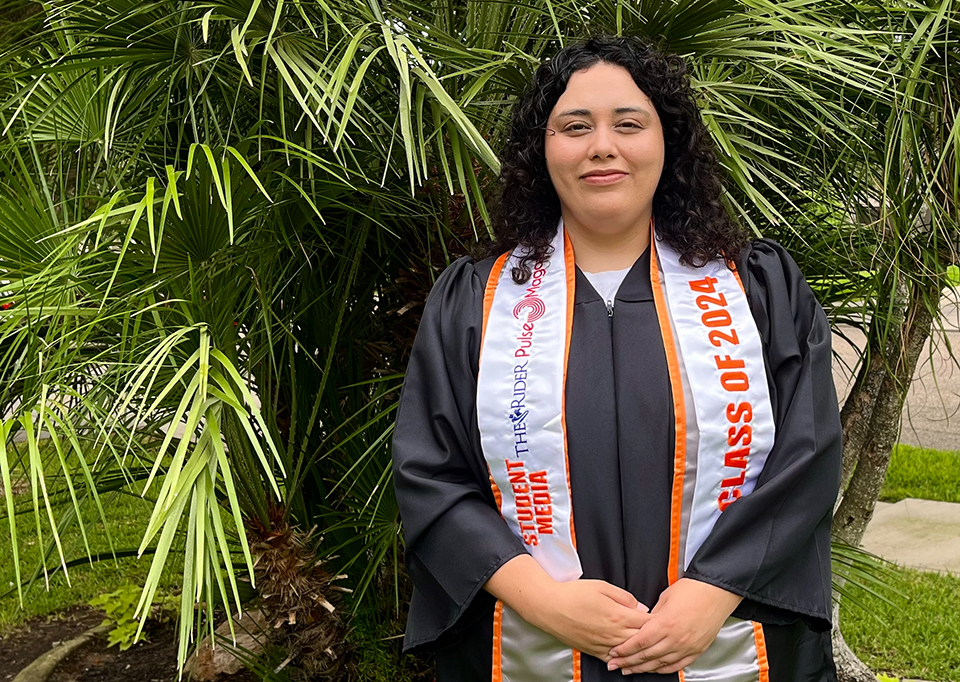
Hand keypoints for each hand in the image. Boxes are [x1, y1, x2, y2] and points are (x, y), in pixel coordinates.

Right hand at [535, 579, 651, 660]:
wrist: (549, 607)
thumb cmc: (573, 594)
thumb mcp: (602, 586)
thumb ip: (625, 597)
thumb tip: (641, 608)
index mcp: (618, 615)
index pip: (647, 622)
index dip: (658, 621)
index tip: (665, 619)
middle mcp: (613, 633)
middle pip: (641, 639)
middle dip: (652, 636)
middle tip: (662, 634)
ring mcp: (603, 645)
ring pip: (629, 652)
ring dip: (640, 649)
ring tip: (649, 646)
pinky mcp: (593, 651)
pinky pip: (613, 659)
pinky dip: (623, 658)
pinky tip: (628, 656)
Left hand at [606, 578, 741, 673]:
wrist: (716, 592)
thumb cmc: (692, 590)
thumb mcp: (665, 598)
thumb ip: (652, 615)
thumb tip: (642, 624)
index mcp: (665, 623)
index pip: (639, 642)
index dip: (624, 650)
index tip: (614, 652)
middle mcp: (675, 638)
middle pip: (646, 656)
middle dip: (628, 662)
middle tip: (615, 665)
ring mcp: (686, 647)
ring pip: (660, 664)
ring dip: (642, 668)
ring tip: (630, 670)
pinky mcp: (696, 651)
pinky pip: (676, 665)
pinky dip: (662, 669)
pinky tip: (654, 670)